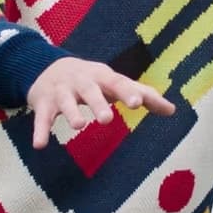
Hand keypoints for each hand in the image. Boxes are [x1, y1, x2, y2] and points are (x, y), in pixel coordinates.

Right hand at [28, 58, 175, 148]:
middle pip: (90, 91)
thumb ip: (142, 95)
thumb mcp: (114, 83)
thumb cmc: (92, 80)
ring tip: (79, 126)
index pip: (117, 83)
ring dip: (71, 113)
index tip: (138, 104)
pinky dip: (40, 130)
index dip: (127, 93)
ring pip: (65, 102)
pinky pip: (42, 118)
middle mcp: (82, 82)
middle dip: (98, 103)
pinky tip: (40, 145)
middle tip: (107, 119)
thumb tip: (172, 110)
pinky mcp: (44, 105)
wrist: (47, 68)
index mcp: (102, 77)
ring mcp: (61, 92)